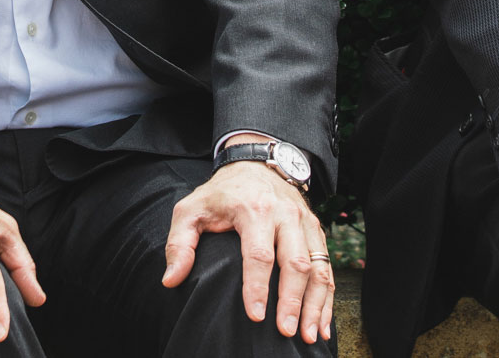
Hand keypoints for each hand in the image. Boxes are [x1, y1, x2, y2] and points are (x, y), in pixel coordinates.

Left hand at [163, 158, 333, 343]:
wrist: (256, 163)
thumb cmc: (222, 193)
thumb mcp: (191, 209)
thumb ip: (179, 243)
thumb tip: (171, 279)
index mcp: (253, 209)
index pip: (258, 254)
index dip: (257, 287)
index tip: (255, 316)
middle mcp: (285, 215)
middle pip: (295, 262)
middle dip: (292, 301)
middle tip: (285, 331)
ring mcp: (304, 223)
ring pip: (317, 267)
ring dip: (314, 304)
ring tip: (308, 335)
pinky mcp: (317, 231)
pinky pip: (327, 267)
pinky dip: (326, 298)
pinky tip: (322, 324)